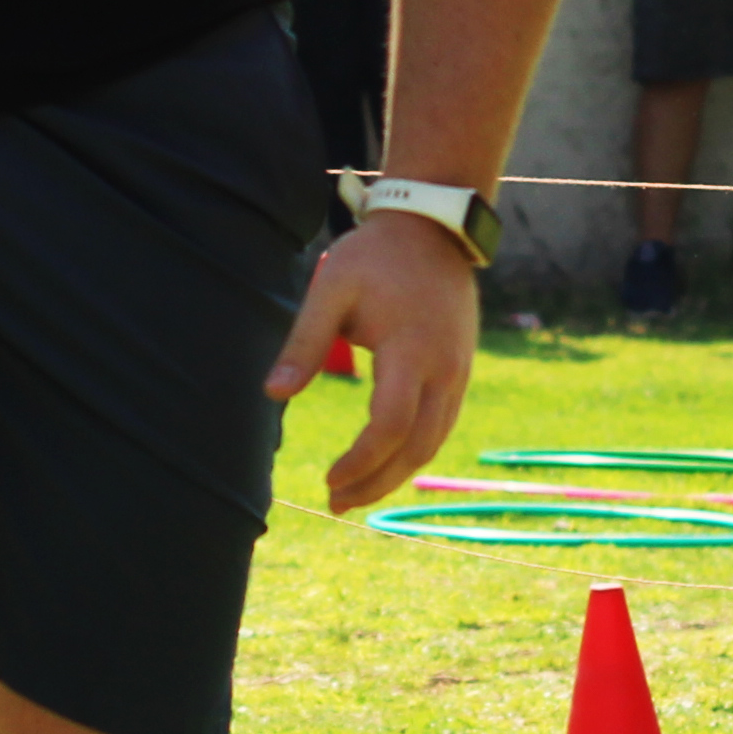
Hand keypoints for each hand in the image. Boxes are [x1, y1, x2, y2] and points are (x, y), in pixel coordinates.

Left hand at [272, 211, 481, 509]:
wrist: (433, 229)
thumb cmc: (375, 257)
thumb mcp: (332, 290)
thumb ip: (304, 342)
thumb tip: (272, 394)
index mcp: (411, 350)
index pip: (390, 426)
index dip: (360, 462)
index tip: (327, 479)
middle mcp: (444, 369)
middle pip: (417, 448)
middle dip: (376, 483)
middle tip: (335, 504)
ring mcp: (459, 372)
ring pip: (434, 442)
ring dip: (395, 475)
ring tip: (355, 495)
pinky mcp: (460, 371)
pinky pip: (441, 426)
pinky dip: (413, 452)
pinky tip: (384, 463)